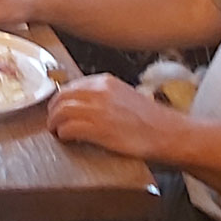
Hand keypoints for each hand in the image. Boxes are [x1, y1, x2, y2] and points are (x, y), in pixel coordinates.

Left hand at [47, 73, 192, 161]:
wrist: (168, 134)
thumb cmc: (152, 120)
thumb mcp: (125, 96)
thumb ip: (105, 95)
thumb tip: (86, 103)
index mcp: (106, 82)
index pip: (71, 85)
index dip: (62, 98)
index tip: (59, 107)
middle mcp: (99, 92)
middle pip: (62, 96)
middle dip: (53, 109)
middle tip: (53, 121)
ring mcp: (98, 110)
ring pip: (61, 111)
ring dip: (54, 122)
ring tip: (56, 131)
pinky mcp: (98, 129)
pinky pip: (68, 128)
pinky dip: (63, 134)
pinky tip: (66, 139)